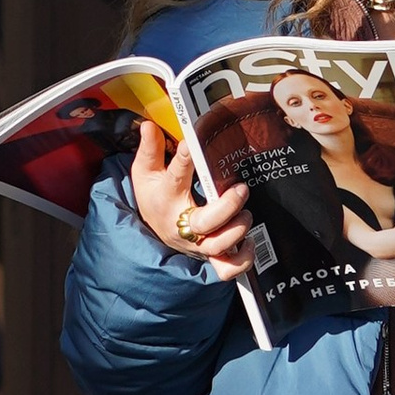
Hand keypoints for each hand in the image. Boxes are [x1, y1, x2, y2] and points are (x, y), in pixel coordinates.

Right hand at [128, 120, 251, 278]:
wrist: (153, 228)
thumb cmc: (154, 196)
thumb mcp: (145, 172)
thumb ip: (150, 149)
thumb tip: (150, 126)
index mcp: (166, 198)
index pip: (175, 177)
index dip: (184, 159)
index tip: (191, 144)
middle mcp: (182, 224)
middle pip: (205, 223)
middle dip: (227, 206)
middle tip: (241, 189)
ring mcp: (197, 244)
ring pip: (219, 246)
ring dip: (237, 229)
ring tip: (245, 213)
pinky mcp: (210, 255)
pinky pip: (227, 268)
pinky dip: (242, 259)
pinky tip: (249, 241)